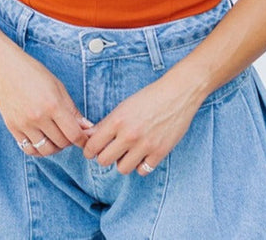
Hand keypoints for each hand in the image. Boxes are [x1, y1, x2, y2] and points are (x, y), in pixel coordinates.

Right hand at [0, 43, 92, 156]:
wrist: (4, 67)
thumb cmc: (33, 72)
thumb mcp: (58, 86)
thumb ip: (72, 109)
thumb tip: (86, 127)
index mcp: (53, 104)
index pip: (73, 134)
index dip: (83, 139)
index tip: (85, 139)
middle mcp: (38, 117)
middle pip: (61, 143)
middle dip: (69, 141)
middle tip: (70, 133)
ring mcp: (24, 124)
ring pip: (46, 150)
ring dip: (55, 147)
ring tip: (57, 138)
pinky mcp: (12, 128)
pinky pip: (29, 149)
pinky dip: (38, 149)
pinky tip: (43, 140)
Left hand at [82, 71, 199, 175]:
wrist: (177, 94)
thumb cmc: (149, 97)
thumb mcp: (124, 106)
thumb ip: (106, 123)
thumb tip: (88, 135)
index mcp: (117, 120)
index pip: (92, 146)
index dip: (90, 149)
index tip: (93, 149)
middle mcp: (129, 134)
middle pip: (103, 160)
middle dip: (105, 156)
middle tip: (111, 150)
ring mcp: (145, 145)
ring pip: (122, 169)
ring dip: (123, 161)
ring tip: (128, 151)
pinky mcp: (159, 152)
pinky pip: (142, 170)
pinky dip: (141, 164)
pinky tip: (143, 154)